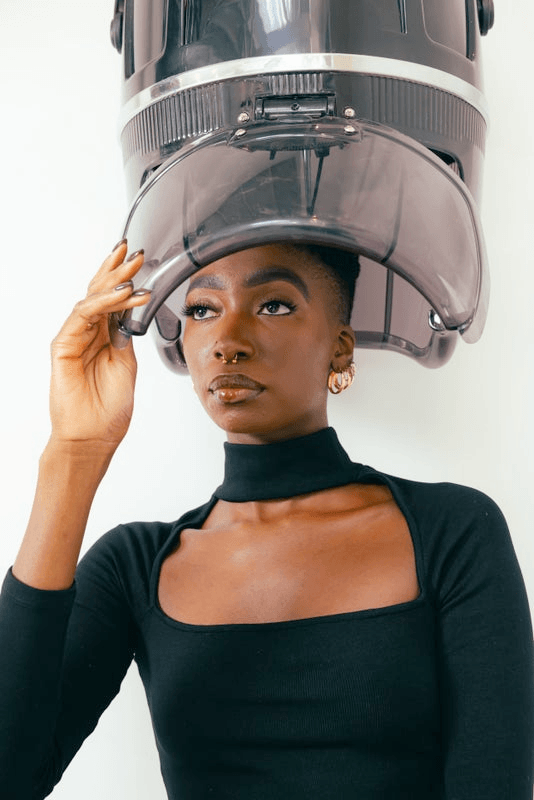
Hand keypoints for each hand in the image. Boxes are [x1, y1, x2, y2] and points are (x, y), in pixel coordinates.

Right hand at [49, 241, 150, 447]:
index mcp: (105, 336)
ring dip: (114, 282)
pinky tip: (122, 295)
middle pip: (100, 292)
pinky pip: (83, 315)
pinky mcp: (63, 344)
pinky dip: (104, 303)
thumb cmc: (109, 408)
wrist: (94, 436)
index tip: (142, 261)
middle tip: (135, 251)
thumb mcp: (127, 365)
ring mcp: (74, 336)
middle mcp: (88, 332)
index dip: (125, 278)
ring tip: (134, 270)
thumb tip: (131, 313)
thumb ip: (126, 338)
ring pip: (92, 299)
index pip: (114, 299)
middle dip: (117, 269)